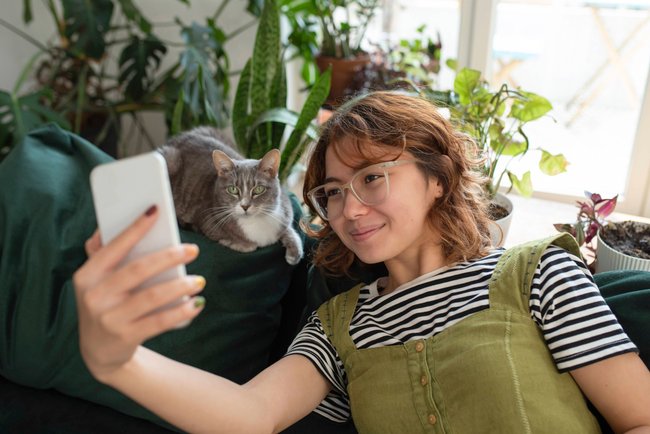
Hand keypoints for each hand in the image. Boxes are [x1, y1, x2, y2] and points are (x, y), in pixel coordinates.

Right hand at [74, 206, 205, 381]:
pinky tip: (197, 304)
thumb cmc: (106, 303)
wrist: (99, 352)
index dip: (135, 228)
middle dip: (168, 257)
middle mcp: (94, 296)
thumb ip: (103, 254)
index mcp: (87, 275)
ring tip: (199, 280)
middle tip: (193, 249)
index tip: (156, 210)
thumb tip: (111, 222)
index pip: (114, 247)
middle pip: (138, 270)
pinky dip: (181, 312)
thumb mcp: (96, 281)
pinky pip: (159, 322)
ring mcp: (109, 318)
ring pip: (152, 296)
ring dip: (180, 286)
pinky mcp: (126, 336)